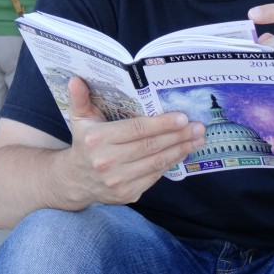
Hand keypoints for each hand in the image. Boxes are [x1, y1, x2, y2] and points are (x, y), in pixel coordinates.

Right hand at [63, 77, 204, 206]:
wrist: (75, 180)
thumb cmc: (84, 143)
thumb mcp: (78, 118)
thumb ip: (79, 98)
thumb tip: (76, 78)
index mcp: (98, 139)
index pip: (136, 130)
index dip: (161, 124)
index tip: (182, 117)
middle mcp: (107, 161)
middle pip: (150, 146)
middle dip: (178, 136)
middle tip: (198, 126)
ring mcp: (118, 181)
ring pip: (156, 162)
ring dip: (180, 150)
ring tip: (197, 139)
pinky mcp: (127, 194)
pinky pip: (154, 176)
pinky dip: (170, 164)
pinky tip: (182, 152)